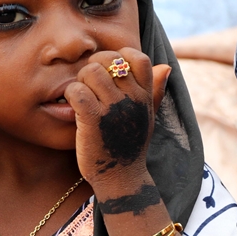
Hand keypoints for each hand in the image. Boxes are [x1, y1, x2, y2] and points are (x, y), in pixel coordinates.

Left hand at [64, 49, 168, 195]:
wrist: (121, 179)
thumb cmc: (129, 146)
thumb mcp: (147, 116)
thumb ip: (154, 91)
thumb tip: (166, 67)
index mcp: (145, 95)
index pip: (138, 57)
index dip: (120, 56)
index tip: (110, 72)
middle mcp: (132, 98)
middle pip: (109, 60)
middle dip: (94, 67)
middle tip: (89, 85)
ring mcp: (113, 109)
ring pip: (90, 72)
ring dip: (80, 81)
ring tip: (81, 96)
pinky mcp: (93, 120)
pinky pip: (77, 90)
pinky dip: (70, 94)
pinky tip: (73, 106)